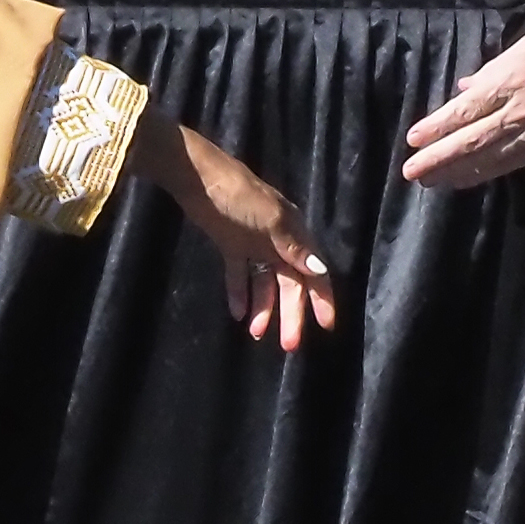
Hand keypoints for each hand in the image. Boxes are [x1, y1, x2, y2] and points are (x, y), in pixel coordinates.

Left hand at [133, 113, 342, 348]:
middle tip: (287, 345)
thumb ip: (293, 249)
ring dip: (264, 308)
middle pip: (290, 284)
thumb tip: (321, 271)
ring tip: (255, 333)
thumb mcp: (270, 222)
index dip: (322, 299)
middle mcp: (279, 241)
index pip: (315, 273)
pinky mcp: (231, 244)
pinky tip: (236, 313)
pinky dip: (239, 293)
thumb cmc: (239, 197)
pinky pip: (239, 274)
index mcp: (295, 233)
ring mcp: (254, 243)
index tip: (326, 327)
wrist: (198, 177)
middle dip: (291, 314)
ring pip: (265, 283)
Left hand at [403, 28, 524, 189]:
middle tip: (410, 172)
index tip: (413, 139)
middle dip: (438, 159)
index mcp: (509, 82)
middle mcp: (516, 113)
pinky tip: (462, 180)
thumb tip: (464, 87)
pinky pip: (507, 164)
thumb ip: (492, 69)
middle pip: (471, 141)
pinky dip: (482, 174)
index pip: (466, 110)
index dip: (438, 127)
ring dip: (454, 172)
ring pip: (486, 158)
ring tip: (428, 181)